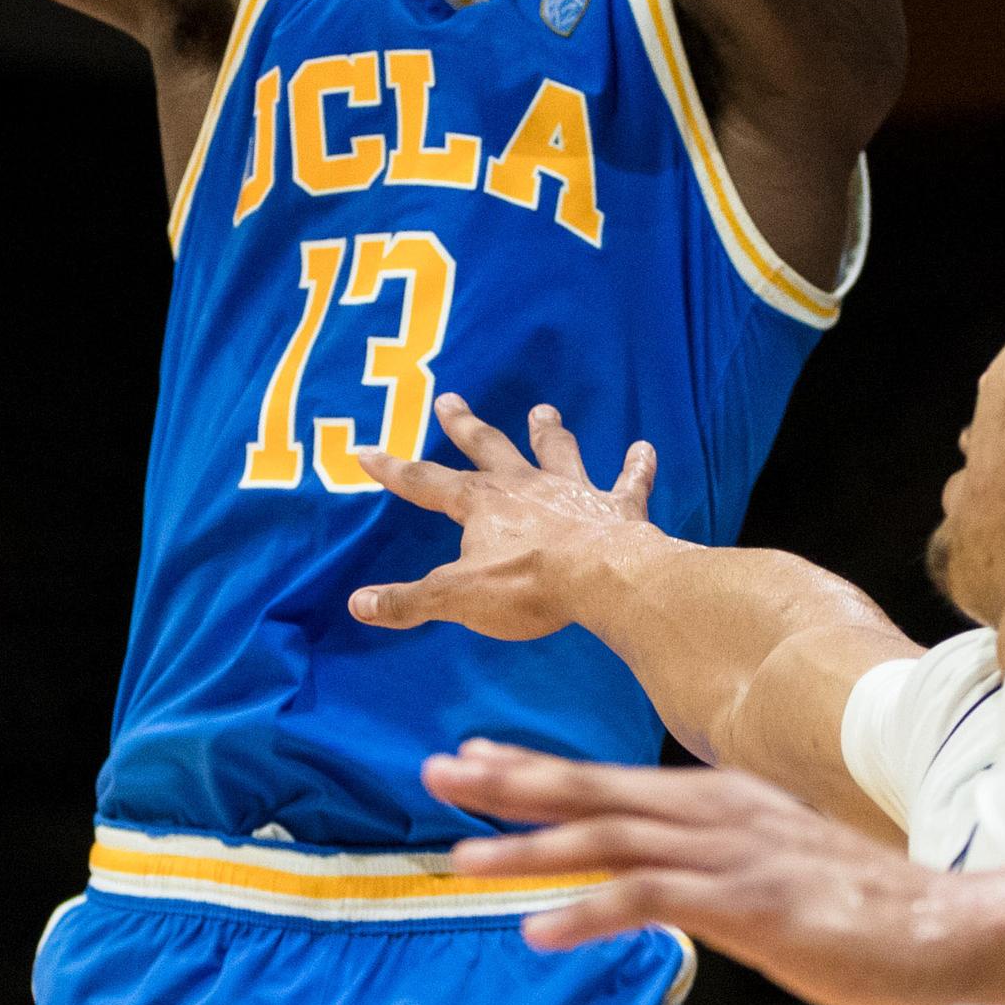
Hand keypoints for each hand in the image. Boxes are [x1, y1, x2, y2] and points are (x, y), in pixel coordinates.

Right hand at [349, 393, 657, 639]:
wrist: (602, 578)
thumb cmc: (527, 586)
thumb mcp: (457, 598)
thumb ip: (409, 601)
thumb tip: (358, 604)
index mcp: (480, 503)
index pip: (425, 482)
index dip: (393, 469)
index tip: (365, 451)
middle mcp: (524, 485)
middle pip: (488, 447)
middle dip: (464, 426)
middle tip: (449, 400)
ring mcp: (573, 491)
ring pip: (557, 451)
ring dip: (549, 432)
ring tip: (544, 410)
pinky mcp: (617, 506)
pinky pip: (629, 481)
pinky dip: (638, 466)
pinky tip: (646, 449)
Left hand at [423, 741, 972, 1004]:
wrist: (949, 927)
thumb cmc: (861, 908)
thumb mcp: (771, 870)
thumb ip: (710, 864)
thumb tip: (659, 878)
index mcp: (718, 801)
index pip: (609, 777)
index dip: (536, 765)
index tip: (470, 756)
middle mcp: (716, 814)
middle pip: (594, 790)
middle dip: (510, 783)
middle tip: (435, 774)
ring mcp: (731, 856)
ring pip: (609, 840)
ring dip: (531, 849)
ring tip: (460, 861)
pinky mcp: (749, 906)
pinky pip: (652, 901)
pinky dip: (588, 912)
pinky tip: (538, 929)